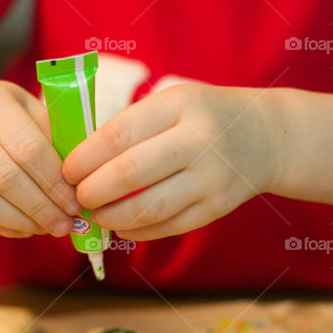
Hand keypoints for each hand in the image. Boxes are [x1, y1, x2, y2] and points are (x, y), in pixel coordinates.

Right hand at [0, 80, 81, 237]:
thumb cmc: (8, 114)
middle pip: (5, 178)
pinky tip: (28, 228)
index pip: (27, 148)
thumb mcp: (33, 111)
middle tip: (66, 223)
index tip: (77, 201)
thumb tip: (83, 183)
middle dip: (41, 206)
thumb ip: (56, 139)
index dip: (54, 181)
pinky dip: (4, 226)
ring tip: (50, 229)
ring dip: (23, 221)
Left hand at [62, 84, 279, 240]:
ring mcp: (211, 176)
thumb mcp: (173, 102)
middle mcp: (198, 139)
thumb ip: (131, 126)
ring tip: (95, 215)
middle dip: (92, 191)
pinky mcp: (217, 207)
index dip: (84, 158)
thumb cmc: (202, 117)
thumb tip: (77, 163)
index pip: (118, 135)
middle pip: (129, 173)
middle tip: (77, 197)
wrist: (265, 136)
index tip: (67, 171)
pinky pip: (168, 225)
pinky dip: (137, 230)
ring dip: (112, 216)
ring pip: (148, 207)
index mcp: (179, 105)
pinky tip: (121, 225)